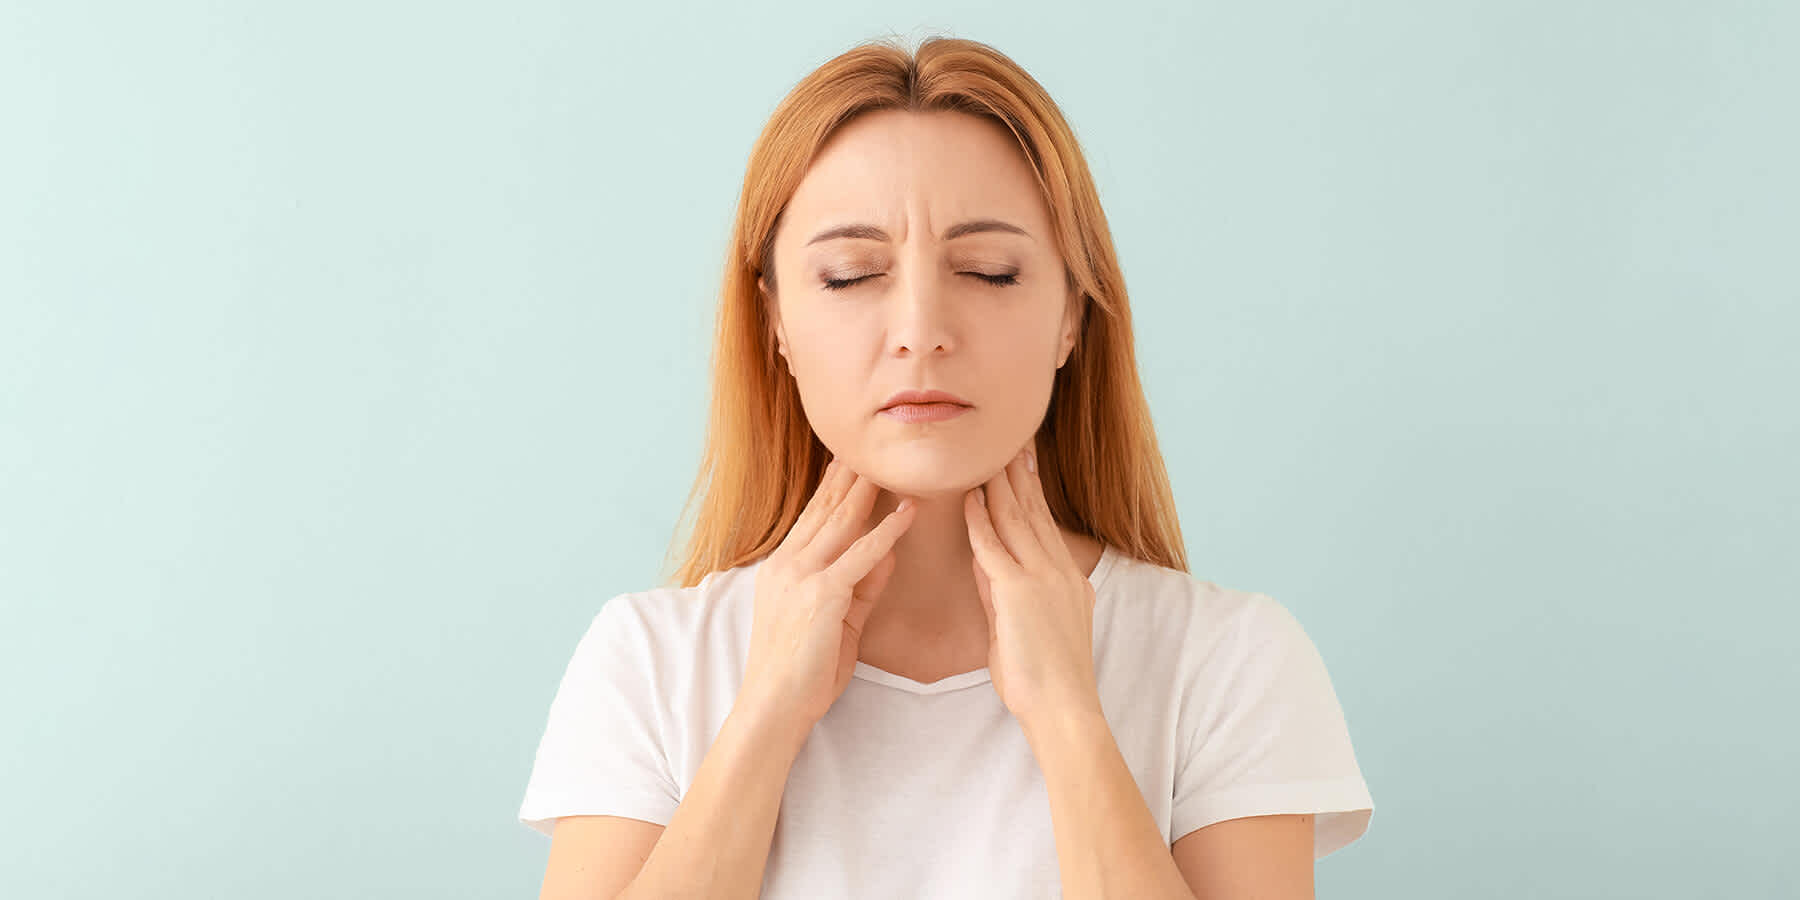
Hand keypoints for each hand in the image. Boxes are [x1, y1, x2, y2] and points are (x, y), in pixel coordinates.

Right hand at [740, 457, 916, 731]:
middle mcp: (788, 564)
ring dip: (868, 492)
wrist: (774, 706)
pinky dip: (885, 534)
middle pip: (825, 509)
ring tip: (890, 465)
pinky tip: (905, 515)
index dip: (834, 487)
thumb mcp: (838, 620)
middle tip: (869, 445)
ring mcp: (801, 577)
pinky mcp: (820, 596)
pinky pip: (858, 557)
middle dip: (850, 477)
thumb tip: (889, 553)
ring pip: (841, 523)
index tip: (852, 461)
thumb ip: (862, 585)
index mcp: (783, 568)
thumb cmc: (803, 671)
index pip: (813, 517)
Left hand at [963, 444, 1103, 727]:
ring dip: (999, 485)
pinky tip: (971, 498)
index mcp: (1067, 579)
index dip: (1031, 490)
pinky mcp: (1020, 592)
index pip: (1044, 523)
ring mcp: (1042, 579)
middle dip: (1019, 474)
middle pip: (1034, 510)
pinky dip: (980, 521)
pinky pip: (994, 547)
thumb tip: (985, 566)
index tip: (1022, 461)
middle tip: (1010, 439)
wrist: (1064, 709)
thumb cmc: (1045, 680)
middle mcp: (1059, 571)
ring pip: (1017, 519)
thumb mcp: (1024, 627)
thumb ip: (1004, 593)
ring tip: (987, 454)